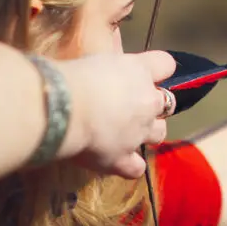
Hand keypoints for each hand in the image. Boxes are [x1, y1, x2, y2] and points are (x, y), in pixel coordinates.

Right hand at [57, 50, 176, 177]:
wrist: (60, 107)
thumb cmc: (70, 75)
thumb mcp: (92, 58)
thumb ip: (107, 66)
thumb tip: (101, 64)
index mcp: (139, 70)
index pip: (166, 64)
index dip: (159, 69)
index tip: (149, 72)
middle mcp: (147, 100)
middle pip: (166, 103)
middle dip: (152, 105)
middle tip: (129, 106)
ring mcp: (139, 132)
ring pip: (159, 133)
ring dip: (147, 132)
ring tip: (127, 133)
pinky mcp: (123, 158)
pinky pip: (137, 167)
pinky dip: (129, 165)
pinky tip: (117, 160)